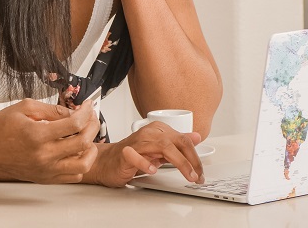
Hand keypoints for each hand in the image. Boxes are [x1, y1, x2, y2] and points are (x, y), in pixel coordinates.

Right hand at [0, 99, 99, 183]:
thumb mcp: (24, 108)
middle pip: (83, 142)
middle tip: (90, 118)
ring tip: (86, 137)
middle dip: (93, 126)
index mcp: (38, 135)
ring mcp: (46, 169)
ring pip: (84, 164)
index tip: (87, 106)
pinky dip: (80, 164)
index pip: (75, 124)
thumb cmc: (0, 129)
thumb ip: (51, 109)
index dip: (86, 112)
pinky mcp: (46, 178)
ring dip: (91, 149)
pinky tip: (75, 152)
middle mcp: (44, 155)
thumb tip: (72, 112)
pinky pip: (73, 176)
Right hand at [86, 122, 203, 187]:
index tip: (200, 172)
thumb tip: (196, 136)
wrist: (107, 162)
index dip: (195, 157)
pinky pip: (135, 155)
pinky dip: (145, 163)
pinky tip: (153, 170)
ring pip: (162, 147)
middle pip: (176, 142)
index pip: (182, 139)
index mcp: (157, 130)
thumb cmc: (132, 156)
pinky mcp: (124, 154)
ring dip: (178, 162)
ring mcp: (136, 142)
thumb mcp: (159, 149)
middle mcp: (148, 133)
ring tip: (187, 175)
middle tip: (197, 176)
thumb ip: (177, 143)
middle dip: (191, 161)